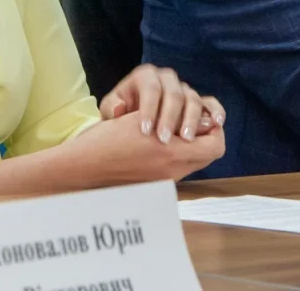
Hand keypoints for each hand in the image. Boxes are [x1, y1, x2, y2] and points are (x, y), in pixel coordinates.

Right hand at [64, 112, 224, 185]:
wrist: (84, 169)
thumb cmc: (107, 140)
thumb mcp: (140, 120)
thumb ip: (173, 118)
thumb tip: (200, 119)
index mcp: (173, 153)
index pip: (215, 144)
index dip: (213, 126)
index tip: (202, 113)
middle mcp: (175, 170)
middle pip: (210, 154)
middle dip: (207, 135)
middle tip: (193, 120)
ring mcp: (167, 179)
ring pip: (197, 160)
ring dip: (194, 144)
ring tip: (177, 129)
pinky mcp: (157, 185)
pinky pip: (181, 168)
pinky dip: (180, 153)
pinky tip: (163, 141)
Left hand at [99, 64, 224, 143]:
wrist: (133, 117)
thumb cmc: (121, 112)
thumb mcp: (111, 108)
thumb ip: (112, 108)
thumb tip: (120, 109)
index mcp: (145, 75)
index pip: (151, 89)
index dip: (149, 109)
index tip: (146, 131)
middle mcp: (167, 78)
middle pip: (174, 94)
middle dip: (170, 117)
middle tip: (165, 140)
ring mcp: (184, 88)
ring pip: (193, 99)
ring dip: (191, 120)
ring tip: (186, 139)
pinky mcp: (197, 101)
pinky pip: (210, 102)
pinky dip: (215, 111)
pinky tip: (216, 124)